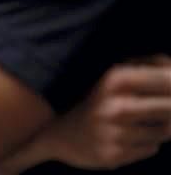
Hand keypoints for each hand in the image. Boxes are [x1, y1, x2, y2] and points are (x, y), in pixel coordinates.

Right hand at [39, 56, 170, 168]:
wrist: (61, 134)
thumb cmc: (99, 101)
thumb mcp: (116, 76)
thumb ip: (150, 66)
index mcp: (114, 79)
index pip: (165, 79)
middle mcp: (114, 104)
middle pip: (170, 107)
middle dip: (170, 108)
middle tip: (162, 109)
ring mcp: (114, 132)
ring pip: (165, 131)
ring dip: (161, 128)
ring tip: (143, 124)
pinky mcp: (115, 155)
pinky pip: (152, 148)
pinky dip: (148, 144)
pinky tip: (131, 139)